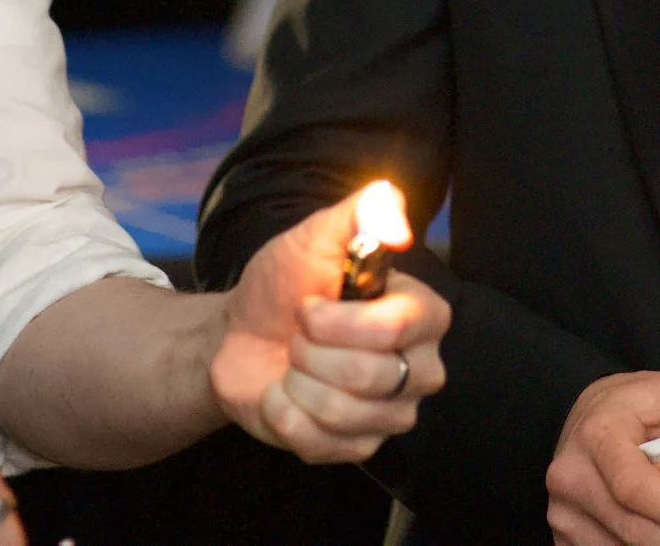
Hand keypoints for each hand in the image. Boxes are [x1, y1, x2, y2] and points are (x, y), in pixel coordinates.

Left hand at [213, 192, 450, 462]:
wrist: (238, 339)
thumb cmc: (283, 287)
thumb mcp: (316, 236)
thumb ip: (363, 212)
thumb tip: (399, 224)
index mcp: (421, 314)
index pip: (398, 327)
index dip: (339, 321)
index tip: (310, 305)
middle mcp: (420, 367)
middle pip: (369, 375)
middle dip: (311, 351)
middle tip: (299, 336)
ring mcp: (392, 413)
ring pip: (343, 411)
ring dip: (296, 384)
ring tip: (293, 366)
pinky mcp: (359, 448)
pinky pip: (321, 443)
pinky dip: (284, 416)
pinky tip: (284, 397)